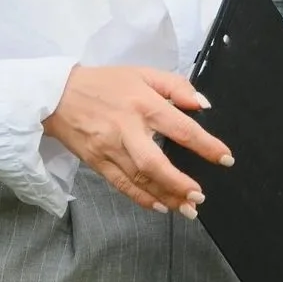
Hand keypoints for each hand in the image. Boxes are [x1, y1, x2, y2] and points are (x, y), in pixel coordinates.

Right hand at [41, 64, 230, 217]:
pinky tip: (158, 206)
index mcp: (143, 103)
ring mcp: (109, 148)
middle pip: (155, 163)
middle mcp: (127, 129)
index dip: (205, 145)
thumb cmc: (105, 83)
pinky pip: (121, 185)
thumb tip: (202, 104)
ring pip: (139, 179)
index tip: (225, 158)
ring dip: (164, 196)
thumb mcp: (143, 72)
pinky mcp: (96, 162)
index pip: (180, 128)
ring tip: (187, 209)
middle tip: (200, 196)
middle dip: (179, 183)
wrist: (57, 95)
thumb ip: (176, 85)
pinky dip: (140, 198)